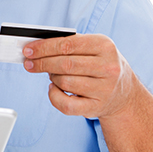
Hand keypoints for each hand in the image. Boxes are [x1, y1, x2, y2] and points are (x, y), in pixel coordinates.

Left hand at [22, 33, 139, 119]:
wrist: (124, 93)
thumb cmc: (101, 65)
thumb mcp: (94, 48)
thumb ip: (69, 44)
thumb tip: (37, 47)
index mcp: (105, 46)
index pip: (68, 45)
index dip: (44, 48)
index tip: (28, 50)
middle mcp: (108, 67)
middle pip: (65, 64)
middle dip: (42, 63)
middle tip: (29, 63)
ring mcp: (104, 89)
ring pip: (65, 82)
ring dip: (52, 78)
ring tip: (52, 75)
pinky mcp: (97, 107)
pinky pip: (67, 105)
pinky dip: (54, 96)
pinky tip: (54, 89)